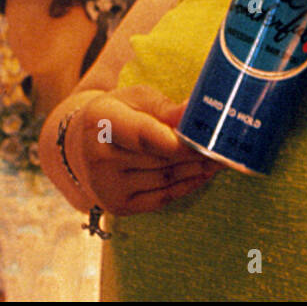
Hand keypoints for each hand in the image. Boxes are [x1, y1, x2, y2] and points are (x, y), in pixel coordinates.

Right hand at [64, 85, 220, 214]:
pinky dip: (187, 186)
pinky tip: (204, 174)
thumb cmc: (116, 114)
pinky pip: (162, 198)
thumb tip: (192, 110)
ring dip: (199, 170)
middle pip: (161, 159)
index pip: (144, 135)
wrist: (79, 147)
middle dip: (198, 153)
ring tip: (222, 158)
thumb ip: (163, 107)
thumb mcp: (134, 99)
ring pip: (165, 179)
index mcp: (100, 122)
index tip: (208, 137)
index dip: (179, 140)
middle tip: (227, 145)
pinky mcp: (117, 206)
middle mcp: (99, 158)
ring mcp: (107, 186)